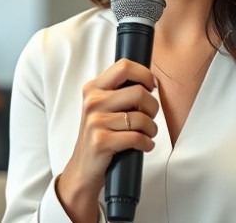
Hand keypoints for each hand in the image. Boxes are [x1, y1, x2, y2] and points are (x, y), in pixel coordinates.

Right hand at [55, 59, 159, 220]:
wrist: (83, 169)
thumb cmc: (100, 135)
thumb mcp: (103, 107)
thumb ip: (120, 92)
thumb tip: (150, 80)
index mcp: (93, 88)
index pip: (124, 66)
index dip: (145, 74)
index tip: (152, 86)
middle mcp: (92, 102)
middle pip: (139, 92)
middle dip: (153, 107)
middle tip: (150, 117)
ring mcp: (95, 122)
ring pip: (141, 117)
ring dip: (152, 129)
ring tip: (147, 134)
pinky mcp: (101, 141)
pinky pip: (137, 137)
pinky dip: (147, 143)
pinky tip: (144, 145)